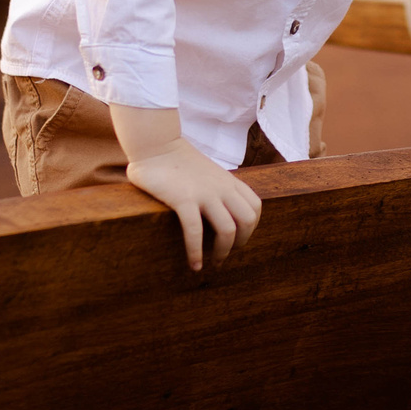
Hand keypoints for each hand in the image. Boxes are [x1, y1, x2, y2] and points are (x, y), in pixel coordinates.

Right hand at [114, 117, 261, 271]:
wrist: (155, 144)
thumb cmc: (176, 160)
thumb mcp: (207, 171)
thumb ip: (216, 186)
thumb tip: (217, 208)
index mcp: (228, 181)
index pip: (254, 206)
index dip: (250, 228)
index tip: (237, 239)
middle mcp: (221, 187)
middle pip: (247, 220)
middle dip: (240, 242)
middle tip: (225, 253)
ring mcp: (204, 193)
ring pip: (228, 229)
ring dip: (222, 252)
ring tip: (212, 264)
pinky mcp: (183, 199)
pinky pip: (195, 231)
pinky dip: (196, 252)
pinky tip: (193, 265)